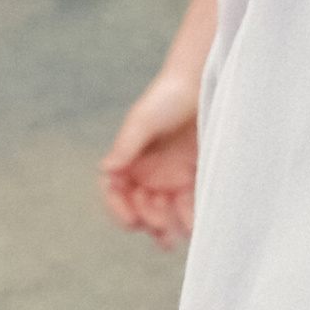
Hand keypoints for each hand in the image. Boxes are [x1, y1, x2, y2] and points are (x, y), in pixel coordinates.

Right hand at [99, 72, 201, 246]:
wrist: (203, 83)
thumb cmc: (168, 96)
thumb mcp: (142, 119)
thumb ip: (126, 145)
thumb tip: (106, 169)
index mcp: (128, 161)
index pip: (114, 192)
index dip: (117, 209)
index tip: (130, 220)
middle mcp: (147, 175)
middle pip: (139, 210)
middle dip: (147, 219)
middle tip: (160, 219)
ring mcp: (171, 179)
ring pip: (164, 215)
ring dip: (168, 225)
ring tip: (178, 227)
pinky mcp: (194, 179)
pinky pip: (190, 207)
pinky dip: (190, 218)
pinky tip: (195, 224)